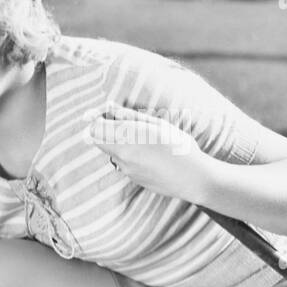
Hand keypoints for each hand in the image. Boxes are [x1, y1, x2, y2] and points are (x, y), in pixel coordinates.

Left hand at [88, 107, 207, 202]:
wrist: (192, 177)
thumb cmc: (179, 146)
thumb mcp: (157, 124)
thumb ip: (130, 116)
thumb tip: (109, 108)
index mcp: (128, 136)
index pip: (94, 127)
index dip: (95, 118)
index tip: (102, 114)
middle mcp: (122, 154)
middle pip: (95, 140)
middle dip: (101, 130)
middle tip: (117, 123)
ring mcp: (125, 169)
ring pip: (109, 152)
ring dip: (115, 143)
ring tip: (140, 139)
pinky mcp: (132, 178)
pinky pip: (122, 163)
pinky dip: (127, 155)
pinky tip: (148, 154)